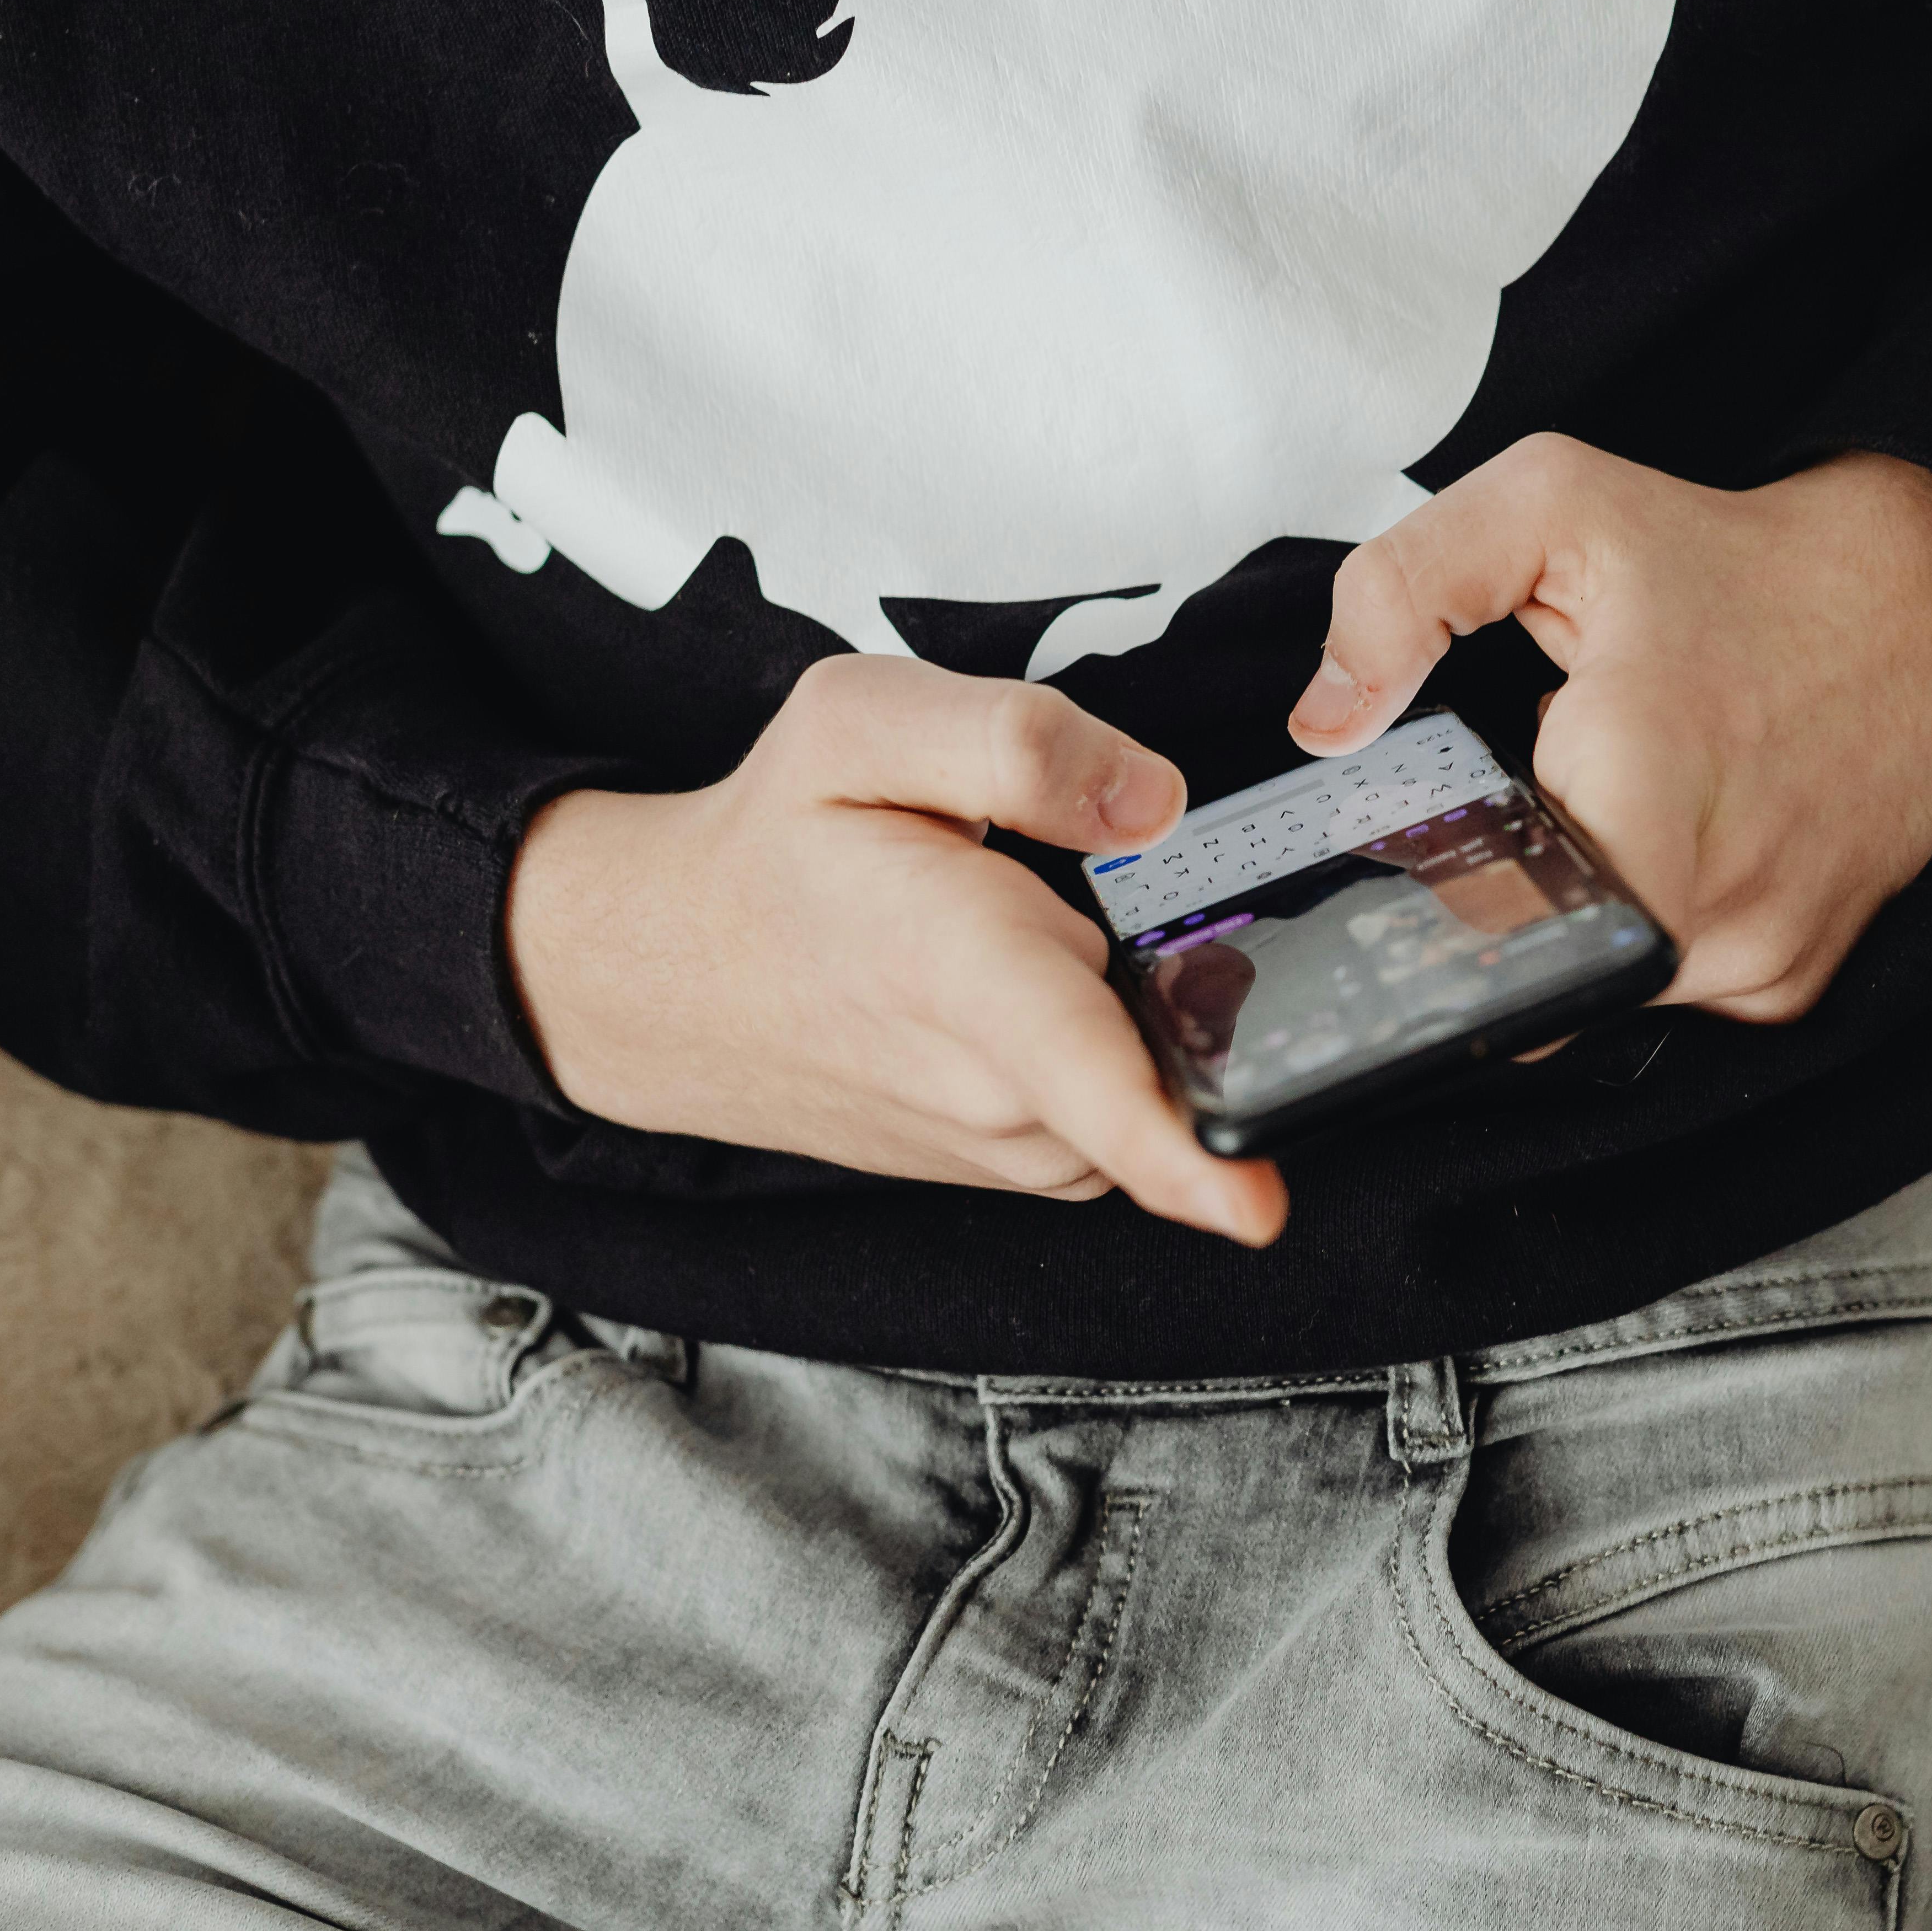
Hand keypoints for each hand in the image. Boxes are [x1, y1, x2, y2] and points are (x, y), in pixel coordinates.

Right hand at [507, 656, 1286, 1244]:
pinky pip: (1112, 1118)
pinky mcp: (1014, 1166)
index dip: (1182, 1153)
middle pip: (1169, 1054)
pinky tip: (1042, 991)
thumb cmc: (778, 845)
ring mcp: (1003, 1144)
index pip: (1085, 1082)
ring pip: (1147, 1086)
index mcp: (963, 971)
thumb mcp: (865, 723)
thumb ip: (1021, 742)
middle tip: (1094, 896)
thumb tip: (1153, 801)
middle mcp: (989, 1087)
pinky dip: (1109, 1058)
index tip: (1257, 1207)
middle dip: (1188, 978)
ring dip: (1136, 1019)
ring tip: (1035, 934)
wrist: (674, 972)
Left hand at [1291, 437, 1931, 1020]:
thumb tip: (1327, 718)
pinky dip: (1645, 934)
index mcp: (1638, 796)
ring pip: (1596, 991)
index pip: (1470, 927)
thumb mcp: (1554, 505)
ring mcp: (1759, 963)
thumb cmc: (1739, 565)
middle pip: (1526, 968)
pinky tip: (1670, 848)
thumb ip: (1406, 589)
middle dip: (1501, 898)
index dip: (1429, 891)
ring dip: (1574, 916)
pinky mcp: (1791, 988)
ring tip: (1607, 811)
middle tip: (1524, 805)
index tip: (1431, 846)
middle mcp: (1710, 911)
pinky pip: (1670, 993)